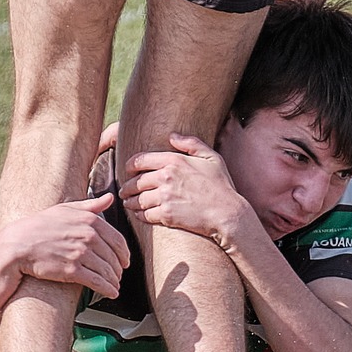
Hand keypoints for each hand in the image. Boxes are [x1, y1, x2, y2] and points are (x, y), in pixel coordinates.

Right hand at [0, 194, 129, 299]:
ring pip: (107, 271)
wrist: (18, 244)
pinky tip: (112, 293)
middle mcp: (88, 236)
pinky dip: (108, 289)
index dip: (124, 253)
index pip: (118, 240)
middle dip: (118, 269)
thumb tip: (110, 197)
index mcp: (90, 221)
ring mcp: (80, 254)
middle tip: (118, 274)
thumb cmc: (41, 225)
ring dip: (114, 280)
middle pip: (113, 257)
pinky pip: (97, 282)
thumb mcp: (66, 209)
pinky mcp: (72, 271)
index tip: (125, 261)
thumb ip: (91, 205)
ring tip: (114, 285)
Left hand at [120, 136, 246, 249]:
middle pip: (136, 182)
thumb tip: (172, 135)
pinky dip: (139, 215)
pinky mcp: (166, 216)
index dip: (130, 165)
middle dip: (127, 186)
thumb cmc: (221, 185)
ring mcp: (165, 198)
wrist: (227, 213)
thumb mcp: (211, 158)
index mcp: (174, 161)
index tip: (128, 170)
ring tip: (128, 203)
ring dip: (130, 202)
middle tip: (125, 190)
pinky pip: (144, 215)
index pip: (140, 160)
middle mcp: (166, 178)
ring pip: (137, 199)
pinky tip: (139, 214)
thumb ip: (191, 143)